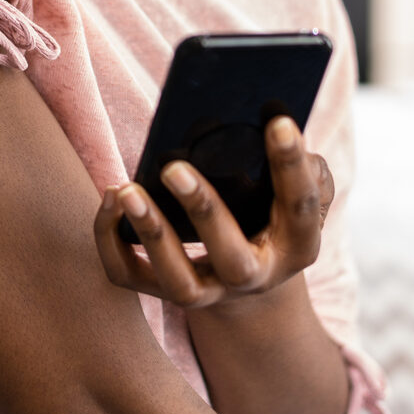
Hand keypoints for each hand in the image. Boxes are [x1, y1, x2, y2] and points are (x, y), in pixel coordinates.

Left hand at [93, 116, 334, 307]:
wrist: (249, 272)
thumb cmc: (273, 212)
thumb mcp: (296, 192)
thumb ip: (302, 165)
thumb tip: (274, 121)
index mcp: (297, 247)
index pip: (300, 207)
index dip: (292, 166)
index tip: (279, 122)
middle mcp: (253, 277)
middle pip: (232, 259)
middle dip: (203, 211)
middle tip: (174, 168)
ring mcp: (208, 291)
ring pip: (178, 281)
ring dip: (151, 233)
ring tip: (126, 189)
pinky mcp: (162, 290)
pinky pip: (129, 275)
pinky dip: (110, 240)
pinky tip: (110, 196)